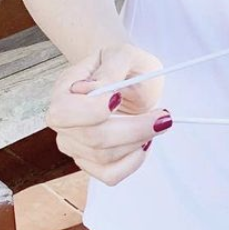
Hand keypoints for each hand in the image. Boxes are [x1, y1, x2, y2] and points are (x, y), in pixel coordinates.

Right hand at [46, 43, 171, 186]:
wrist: (127, 76)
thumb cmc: (123, 63)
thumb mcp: (122, 54)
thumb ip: (111, 69)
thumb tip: (99, 90)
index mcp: (65, 90)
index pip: (64, 112)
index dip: (91, 111)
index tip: (119, 97)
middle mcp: (65, 122)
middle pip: (92, 138)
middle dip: (133, 128)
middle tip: (164, 115)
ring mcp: (75, 145)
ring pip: (104, 157)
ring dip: (138, 140)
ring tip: (158, 121)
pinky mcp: (91, 162)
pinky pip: (110, 175)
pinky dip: (133, 161)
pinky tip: (145, 141)